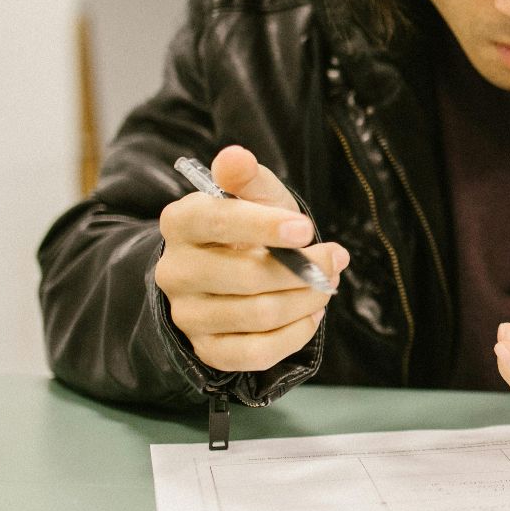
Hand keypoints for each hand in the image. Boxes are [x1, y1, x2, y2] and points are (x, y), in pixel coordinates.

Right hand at [155, 145, 346, 371]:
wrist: (231, 271)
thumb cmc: (249, 227)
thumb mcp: (253, 196)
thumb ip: (248, 177)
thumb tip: (235, 156)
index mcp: (181, 222)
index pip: (218, 221)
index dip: (264, 225)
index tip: (306, 228)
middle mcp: (175, 271)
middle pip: (247, 276)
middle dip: (304, 270)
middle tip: (334, 259)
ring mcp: (187, 315)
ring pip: (258, 315)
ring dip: (307, 301)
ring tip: (326, 285)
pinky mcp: (206, 349)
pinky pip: (256, 353)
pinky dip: (294, 335)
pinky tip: (309, 315)